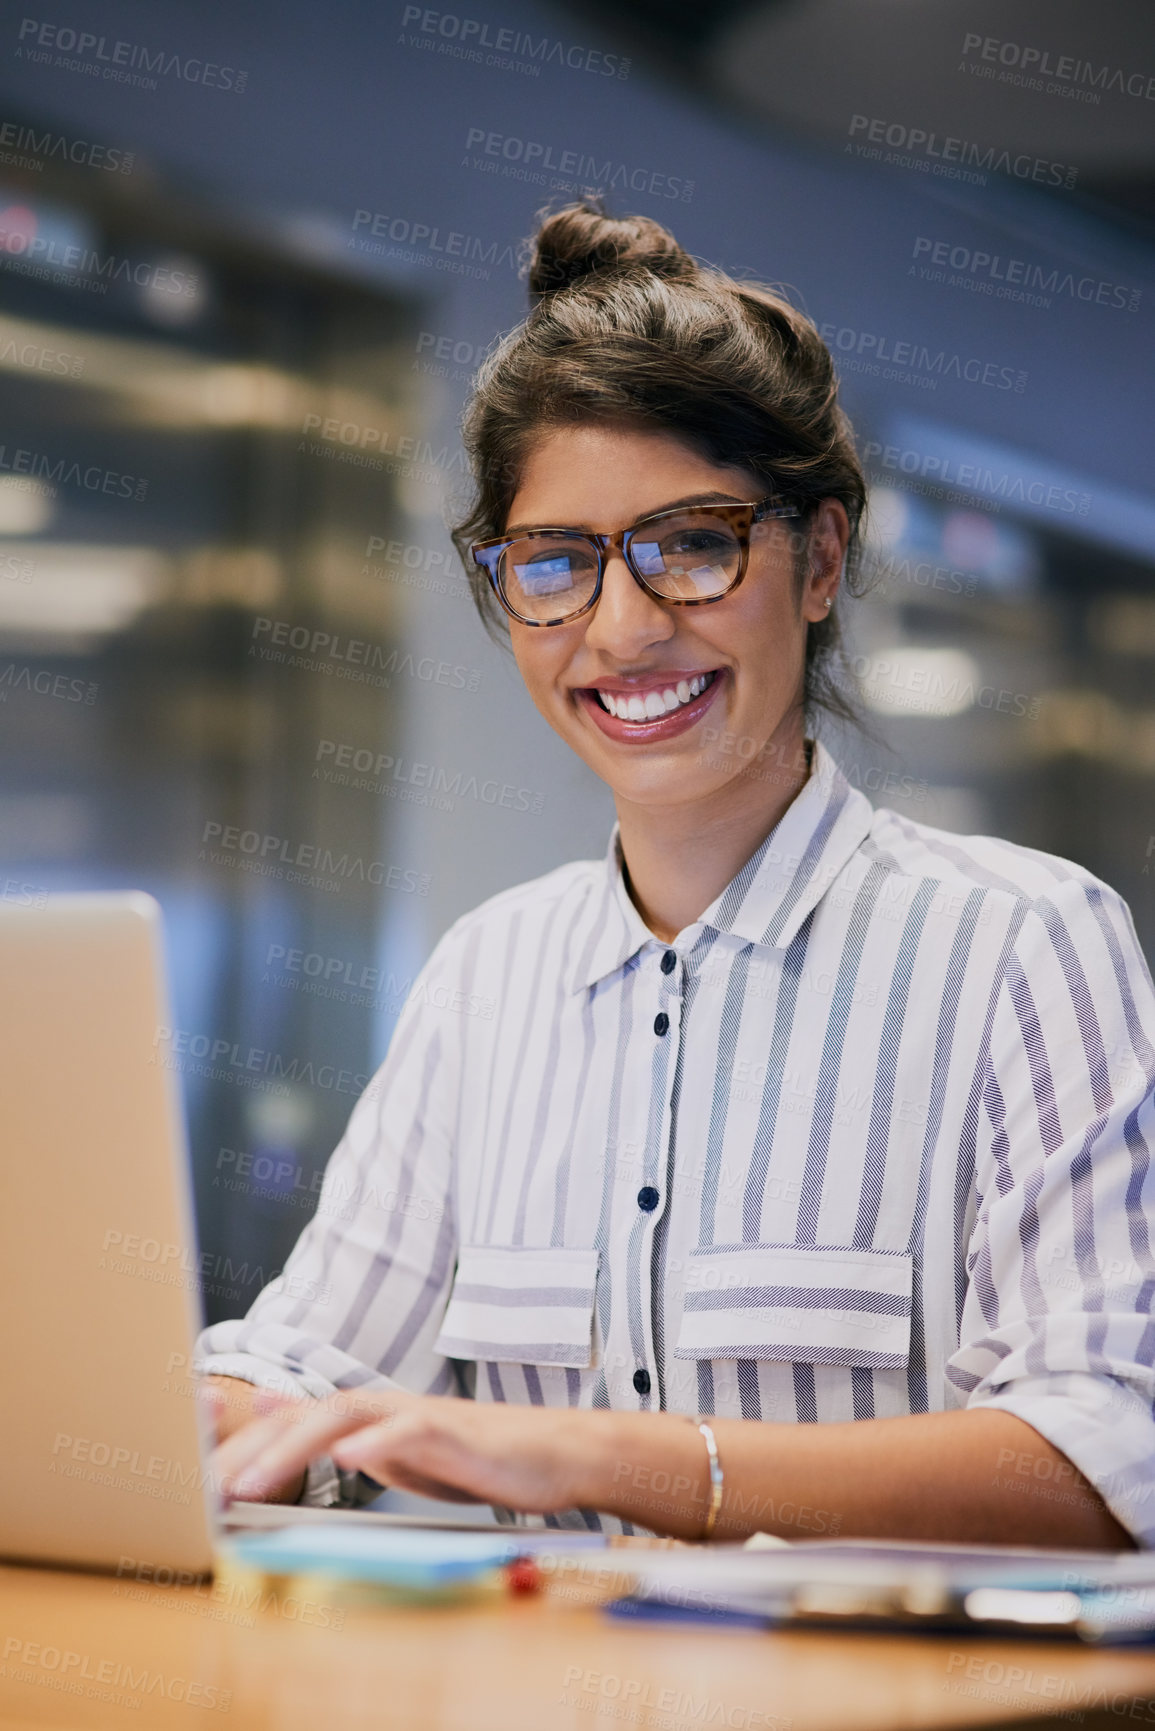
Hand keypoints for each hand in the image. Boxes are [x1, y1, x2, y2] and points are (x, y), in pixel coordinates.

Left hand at [211, 1386, 608, 1513]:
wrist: (547, 1454)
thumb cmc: (468, 1454)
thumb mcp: (388, 1446)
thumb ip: (331, 1426)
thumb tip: (270, 1401)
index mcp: (365, 1416)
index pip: (292, 1424)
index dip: (241, 1445)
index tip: (193, 1478)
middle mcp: (384, 1406)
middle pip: (306, 1416)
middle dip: (251, 1450)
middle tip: (206, 1488)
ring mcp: (418, 1414)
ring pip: (347, 1416)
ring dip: (296, 1445)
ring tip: (255, 1480)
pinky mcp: (455, 1432)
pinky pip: (413, 1430)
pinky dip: (380, 1442)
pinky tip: (350, 1457)